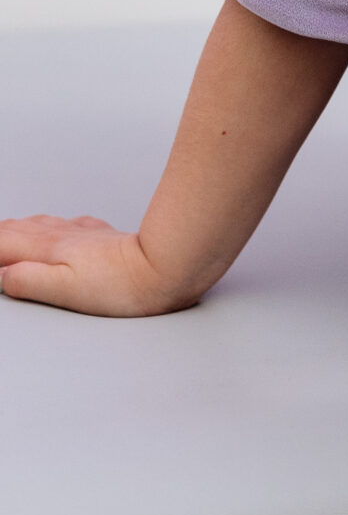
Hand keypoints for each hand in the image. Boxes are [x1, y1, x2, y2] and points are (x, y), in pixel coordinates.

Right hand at [0, 215, 187, 314]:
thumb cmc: (122, 284)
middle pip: (16, 229)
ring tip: (6, 237)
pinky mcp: (100, 235)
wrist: (165, 265)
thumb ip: (29, 281)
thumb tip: (2, 276)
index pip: (3, 243)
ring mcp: (81, 233)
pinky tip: (53, 231)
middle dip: (0, 237)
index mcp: (48, 249)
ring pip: (38, 223)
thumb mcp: (66, 290)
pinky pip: (64, 224)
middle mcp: (62, 234)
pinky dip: (46, 227)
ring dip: (17, 230)